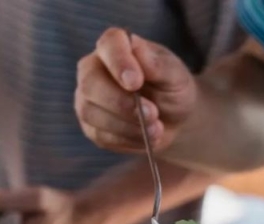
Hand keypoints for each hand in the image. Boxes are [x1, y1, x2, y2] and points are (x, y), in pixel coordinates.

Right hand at [75, 27, 196, 152]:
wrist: (173, 119)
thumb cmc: (171, 88)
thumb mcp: (175, 75)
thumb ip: (157, 64)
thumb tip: (138, 51)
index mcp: (115, 46)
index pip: (109, 44)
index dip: (119, 62)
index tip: (135, 82)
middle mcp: (93, 69)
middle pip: (90, 83)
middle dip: (121, 103)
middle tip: (153, 114)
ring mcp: (88, 99)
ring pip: (91, 113)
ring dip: (127, 125)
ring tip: (157, 129)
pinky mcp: (91, 126)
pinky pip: (101, 136)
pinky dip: (127, 139)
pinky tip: (146, 137)